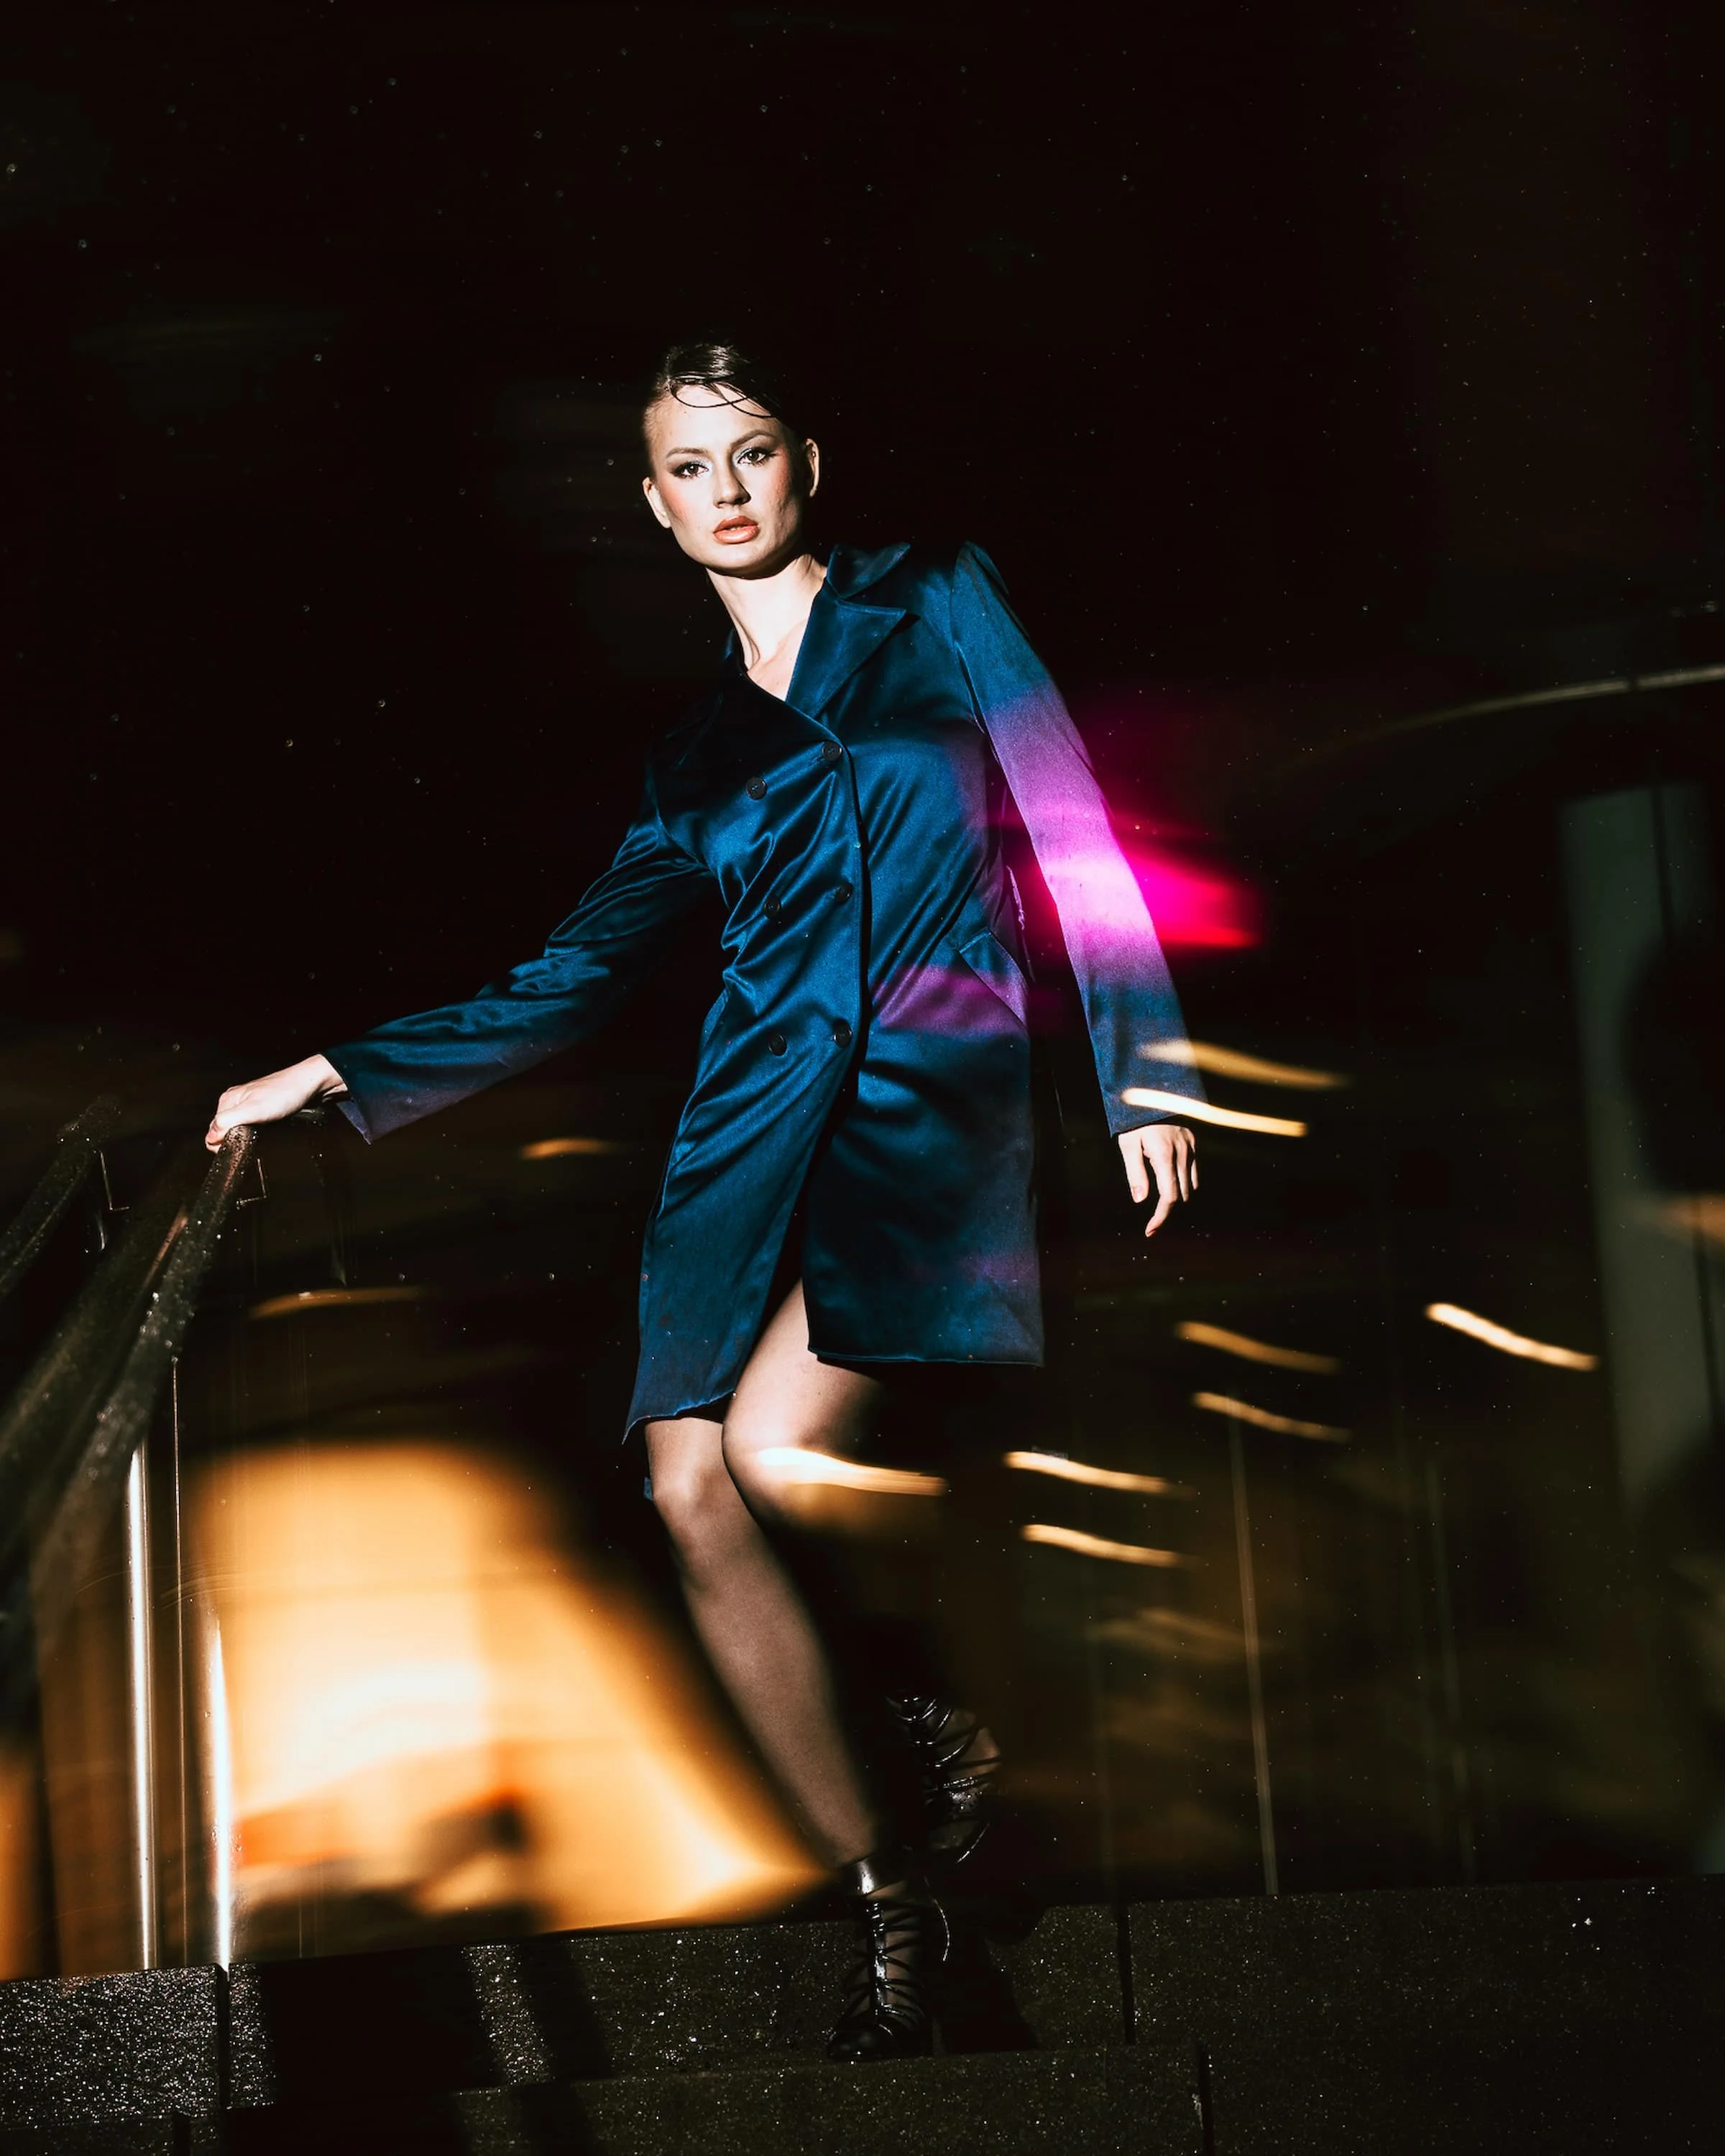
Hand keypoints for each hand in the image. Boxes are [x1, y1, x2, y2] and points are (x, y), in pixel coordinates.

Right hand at [205, 1054, 345, 1151]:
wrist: (310, 1085)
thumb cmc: (284, 1093)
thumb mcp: (252, 1110)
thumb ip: (227, 1122)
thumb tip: (210, 1137)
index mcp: (227, 1100)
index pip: (212, 1131)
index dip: (221, 1144)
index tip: (237, 1147)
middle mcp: (235, 1101)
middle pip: (224, 1131)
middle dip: (234, 1140)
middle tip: (251, 1140)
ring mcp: (248, 1104)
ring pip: (238, 1129)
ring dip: (246, 1137)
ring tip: (260, 1135)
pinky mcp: (262, 1109)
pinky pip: (252, 1126)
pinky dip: (256, 1133)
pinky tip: (266, 1131)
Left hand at [1117, 1122, 1196, 1236]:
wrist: (1153, 1093)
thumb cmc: (1135, 1122)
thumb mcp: (1128, 1145)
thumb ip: (1135, 1173)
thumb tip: (1141, 1200)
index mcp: (1164, 1156)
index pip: (1168, 1197)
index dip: (1160, 1217)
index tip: (1150, 1230)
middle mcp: (1182, 1154)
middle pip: (1181, 1195)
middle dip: (1167, 1209)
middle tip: (1152, 1219)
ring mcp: (1191, 1148)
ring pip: (1190, 1186)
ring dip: (1177, 1196)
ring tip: (1160, 1198)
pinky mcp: (1195, 1143)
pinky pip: (1194, 1172)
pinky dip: (1185, 1183)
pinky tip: (1170, 1182)